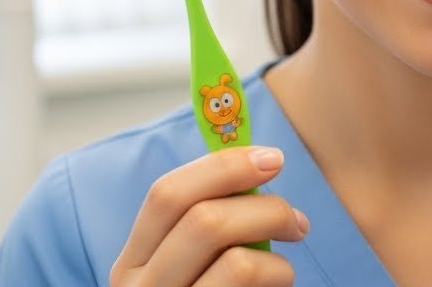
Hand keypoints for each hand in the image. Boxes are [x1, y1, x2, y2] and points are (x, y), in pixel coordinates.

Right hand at [111, 146, 308, 286]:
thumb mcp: (184, 269)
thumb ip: (203, 228)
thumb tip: (257, 165)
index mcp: (132, 264)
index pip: (166, 195)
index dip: (223, 166)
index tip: (273, 157)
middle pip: (205, 222)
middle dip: (267, 208)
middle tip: (299, 222)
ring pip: (239, 264)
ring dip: (280, 259)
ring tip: (285, 270)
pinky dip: (279, 281)